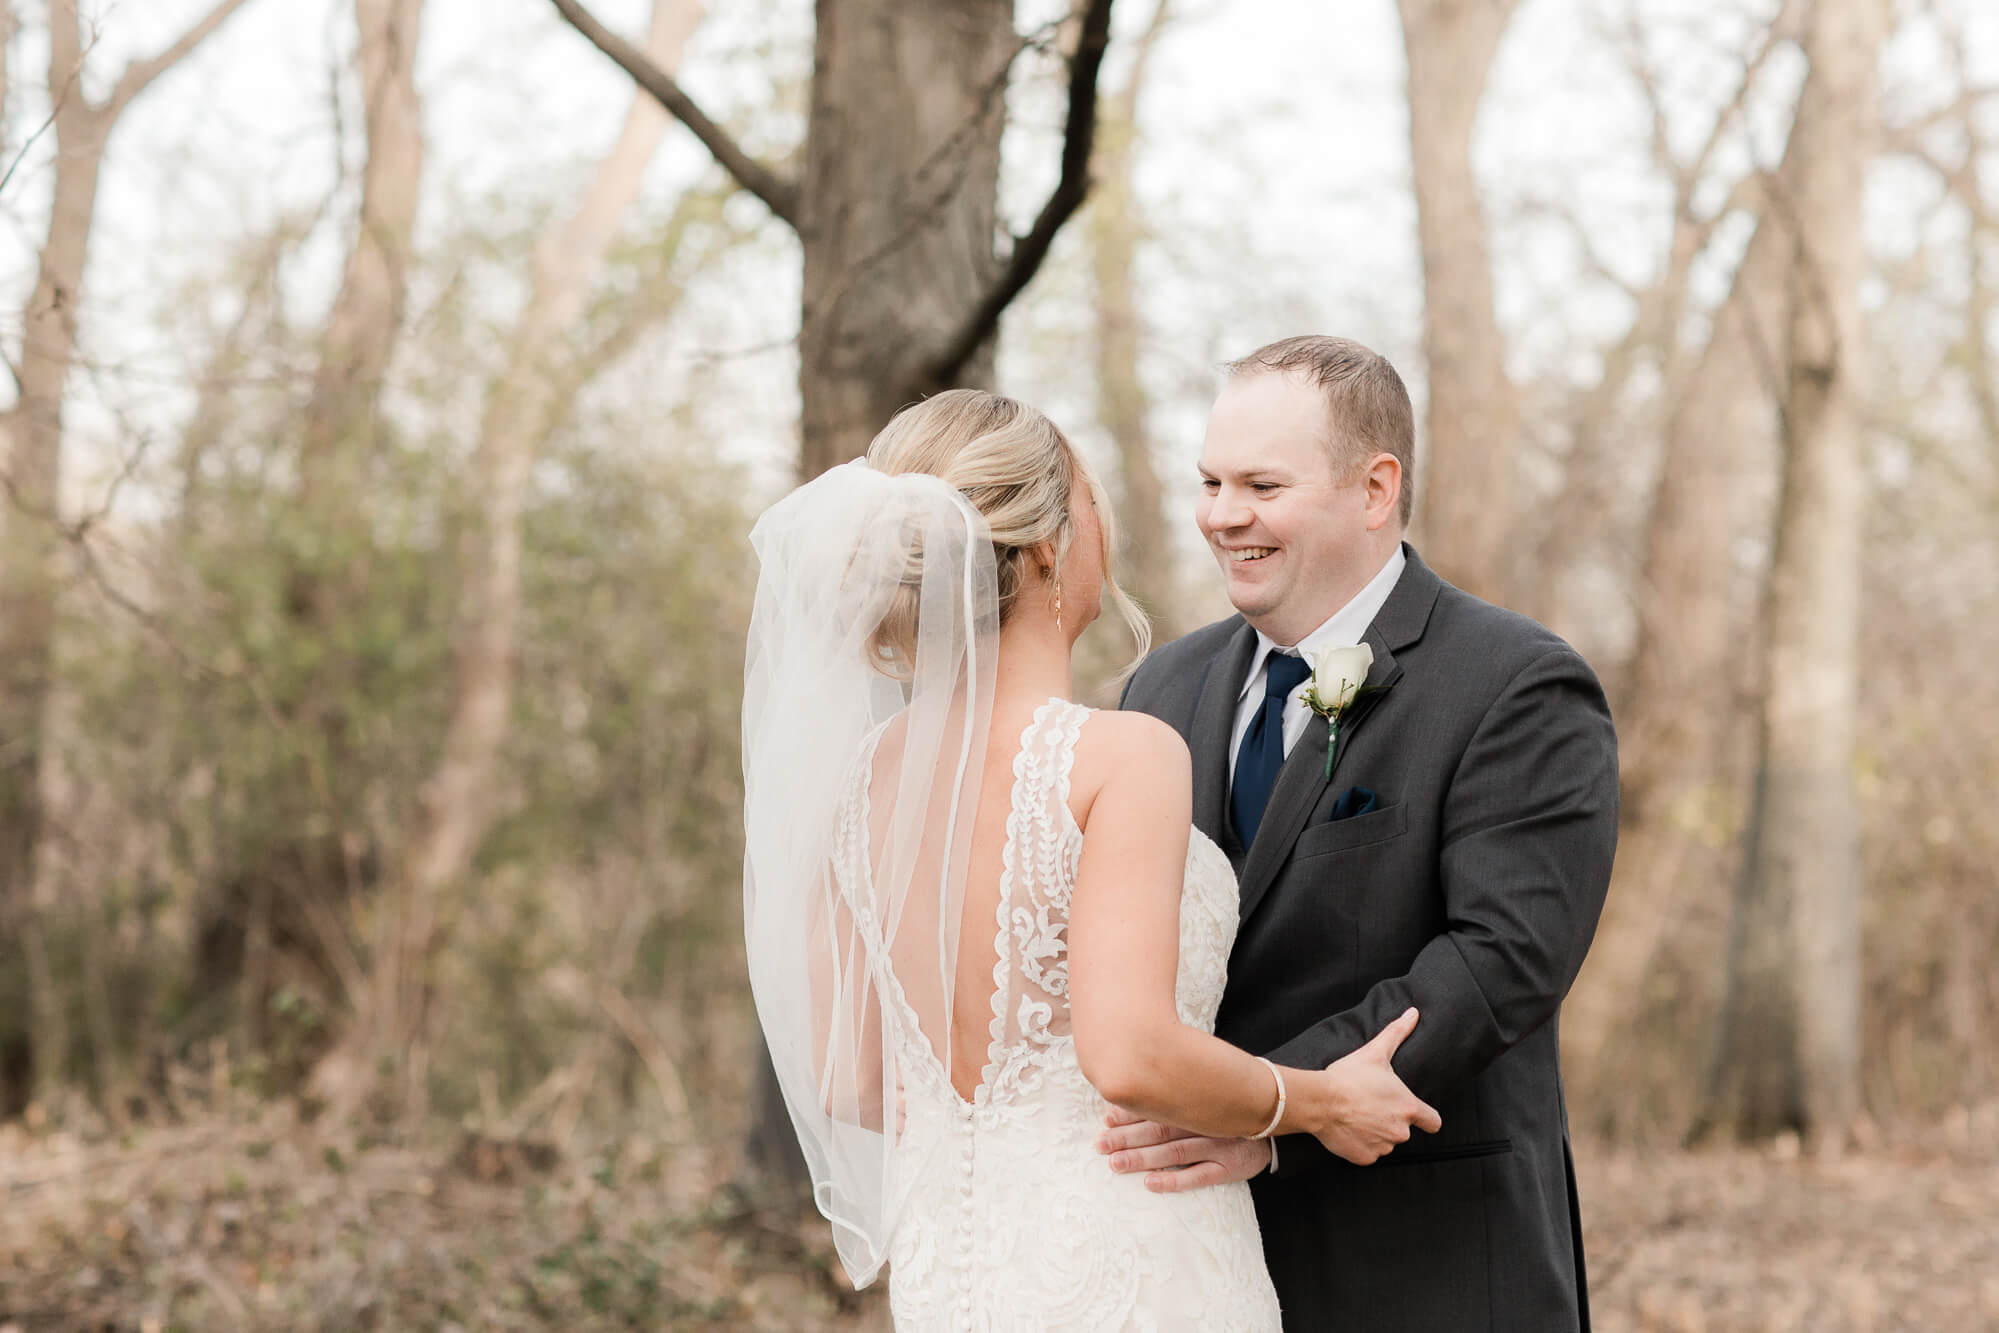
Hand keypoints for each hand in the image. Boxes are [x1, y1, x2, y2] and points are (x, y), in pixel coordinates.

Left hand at [1095, 1108, 1273, 1192]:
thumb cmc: (1232, 1108)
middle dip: (1127, 1137)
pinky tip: (1150, 1184)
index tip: (1106, 1119)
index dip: (1131, 1113)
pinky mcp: (1228, 1169)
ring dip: (1142, 1158)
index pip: (1158, 1107)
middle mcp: (1204, 1122)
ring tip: (1115, 1163)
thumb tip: (1138, 1090)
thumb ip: (1179, 1091)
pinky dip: (1173, 1180)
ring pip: (1173, 1152)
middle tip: (1099, 1144)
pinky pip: (1197, 1176)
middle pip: (1160, 1130)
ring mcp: (1217, 1146)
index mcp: (1196, 1102)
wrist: (1277, 1123)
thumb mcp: (1209, 1093)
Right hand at [1310, 1006, 1441, 1164]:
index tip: (1416, 1113)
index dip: (1426, 1117)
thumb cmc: (1349, 1076)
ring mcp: (1383, 1147)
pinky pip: (1368, 1153)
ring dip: (1376, 1133)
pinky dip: (1360, 1144)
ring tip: (1357, 1115)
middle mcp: (1400, 1131)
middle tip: (1370, 1105)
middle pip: (1404, 1130)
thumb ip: (1397, 1033)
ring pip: (1385, 1141)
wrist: (1320, 1100)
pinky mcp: (1365, 1158)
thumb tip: (1414, 1013)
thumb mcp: (1375, 1052)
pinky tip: (1349, 1128)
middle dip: (1390, 1120)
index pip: (1433, 1122)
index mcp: (1408, 1108)